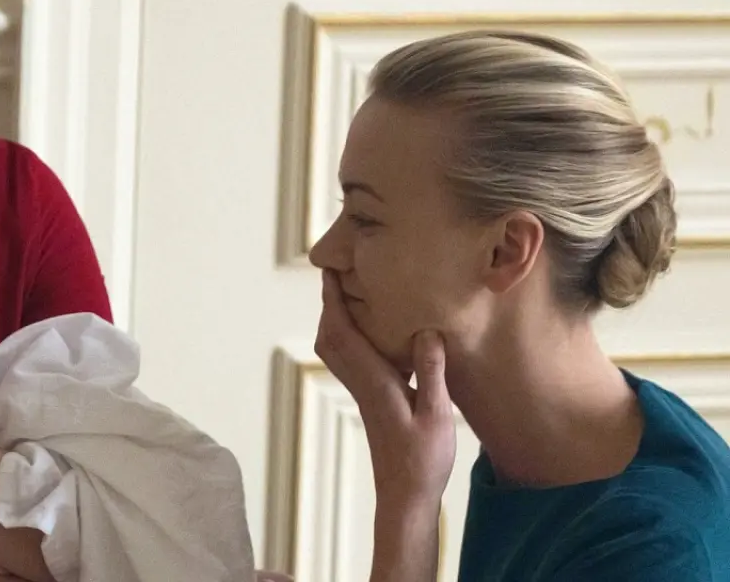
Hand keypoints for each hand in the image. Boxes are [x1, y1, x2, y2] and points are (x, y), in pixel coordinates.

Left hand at [314, 271, 455, 507]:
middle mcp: (361, 384)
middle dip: (331, 304)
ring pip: (337, 350)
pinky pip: (353, 362)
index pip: (343, 331)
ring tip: (356, 297)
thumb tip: (426, 330)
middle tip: (339, 274)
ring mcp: (363, 394)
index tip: (330, 270)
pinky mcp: (371, 402)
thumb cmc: (422, 460)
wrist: (405, 496)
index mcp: (373, 381)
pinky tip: (378, 336)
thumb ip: (431, 371)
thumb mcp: (436, 414)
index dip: (334, 299)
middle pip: (331, 336)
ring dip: (339, 321)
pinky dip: (354, 340)